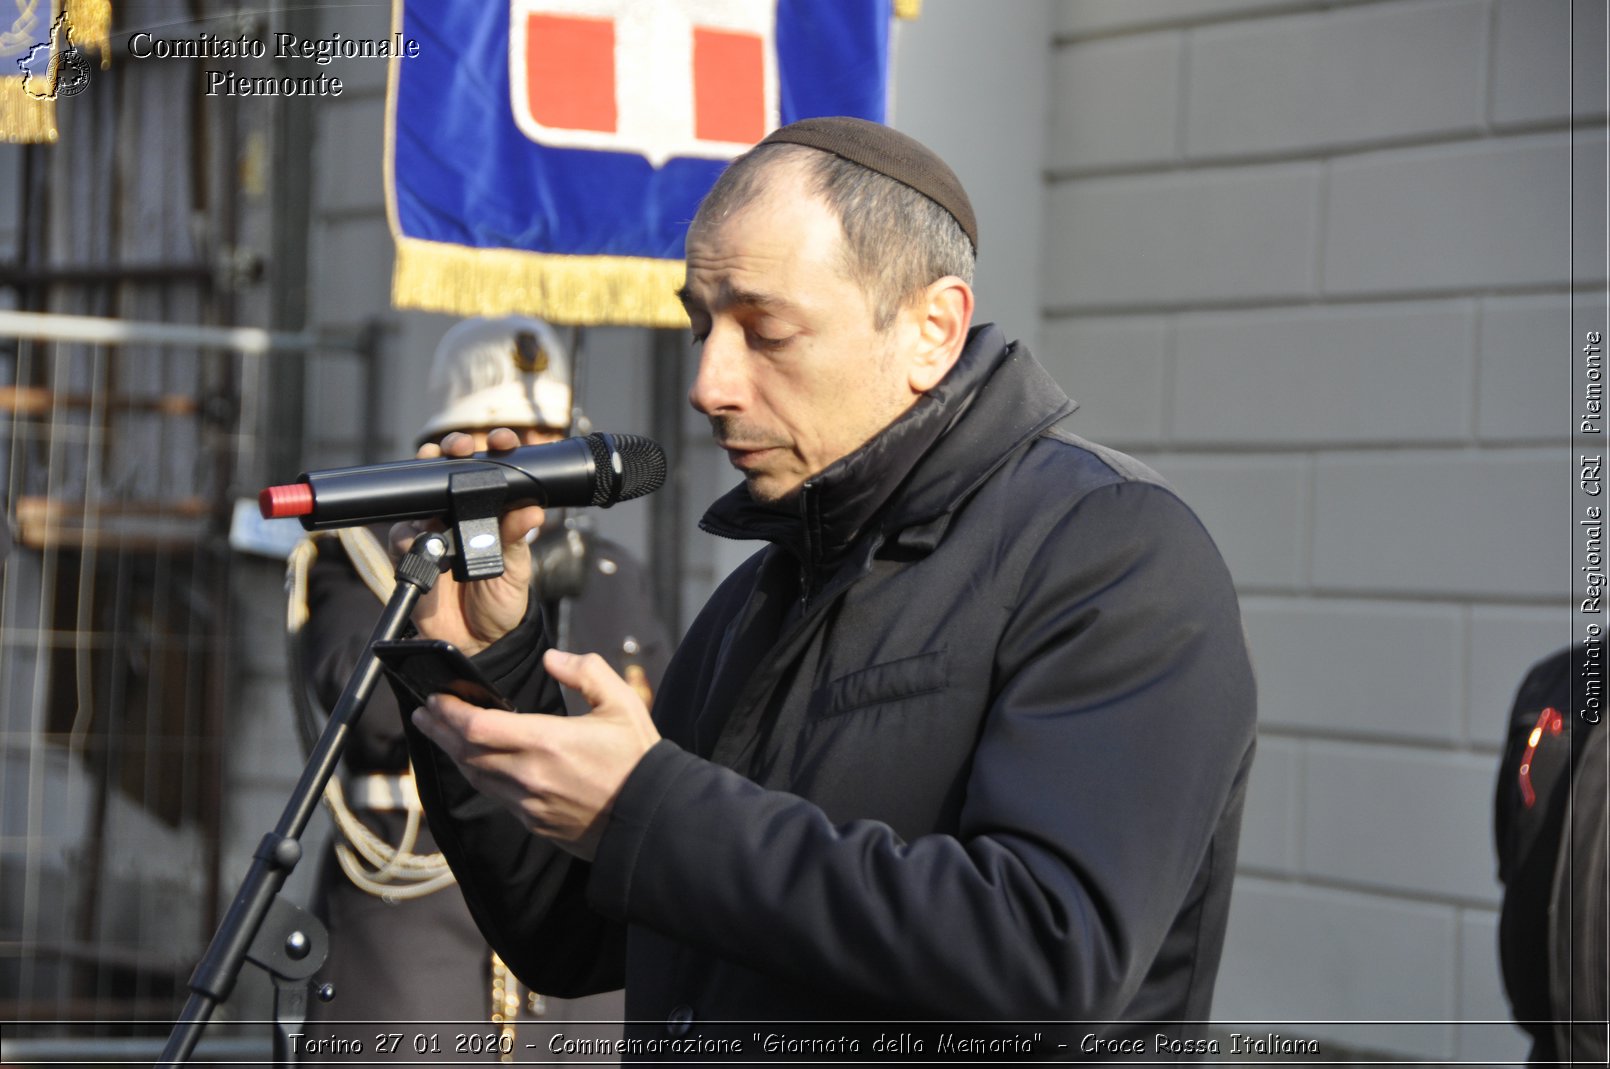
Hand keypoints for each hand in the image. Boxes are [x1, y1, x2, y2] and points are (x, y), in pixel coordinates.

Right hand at [392, 428, 544, 655]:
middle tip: (460, 447)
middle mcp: (459, 515)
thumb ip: (517, 538)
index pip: (491, 472)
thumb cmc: (501, 601)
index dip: (494, 451)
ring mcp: (432, 532)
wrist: (478, 641)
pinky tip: (421, 535)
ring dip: (427, 480)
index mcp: (491, 513)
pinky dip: (409, 533)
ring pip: (421, 495)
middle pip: (448, 471)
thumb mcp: (516, 568)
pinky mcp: (409, 553)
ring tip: (437, 472)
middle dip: (450, 450)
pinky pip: (402, 535)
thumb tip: (532, 510)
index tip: (501, 442)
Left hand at [411, 649, 660, 859]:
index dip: (449, 711)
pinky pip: (496, 796)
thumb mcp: (622, 703)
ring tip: (439, 734)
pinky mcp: (534, 823)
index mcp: (547, 742)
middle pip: (465, 753)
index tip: (436, 697)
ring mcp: (529, 804)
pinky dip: (478, 775)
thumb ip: (586, 672)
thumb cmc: (638, 759)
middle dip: (439, 730)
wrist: (653, 819)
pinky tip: (475, 763)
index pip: (477, 727)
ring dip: (453, 754)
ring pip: (475, 777)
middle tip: (424, 713)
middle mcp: (529, 776)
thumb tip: (551, 659)